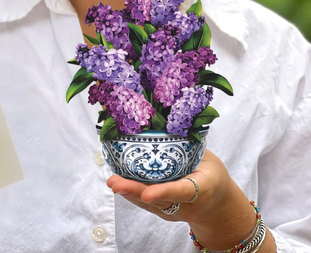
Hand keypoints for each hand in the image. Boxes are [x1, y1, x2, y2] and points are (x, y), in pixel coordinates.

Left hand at [107, 150, 257, 249]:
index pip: (181, 191)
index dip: (163, 192)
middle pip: (159, 200)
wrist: (219, 207)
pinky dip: (133, 194)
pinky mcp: (165, 212)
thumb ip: (190, 145)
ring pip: (150, 204)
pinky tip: (119, 183)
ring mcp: (175, 211)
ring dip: (129, 193)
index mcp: (202, 189)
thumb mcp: (209, 159)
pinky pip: (148, 204)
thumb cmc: (213, 176)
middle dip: (135, 192)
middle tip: (115, 183)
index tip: (146, 193)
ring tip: (112, 181)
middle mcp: (187, 205)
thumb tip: (167, 120)